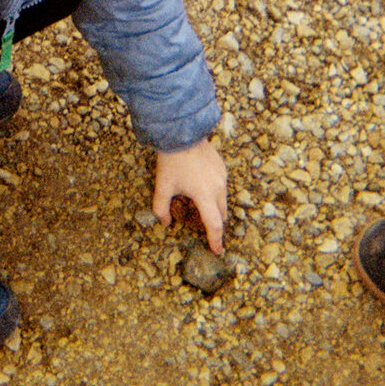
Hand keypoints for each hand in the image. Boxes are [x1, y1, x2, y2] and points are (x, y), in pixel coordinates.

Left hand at [153, 136, 226, 254]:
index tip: (217, 251)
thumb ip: (161, 208)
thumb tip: (166, 223)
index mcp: (205, 196)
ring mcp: (222, 176)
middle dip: (215, 223)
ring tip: (199, 205)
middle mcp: (218, 188)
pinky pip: (222, 186)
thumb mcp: (163, 187)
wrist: (182, 134)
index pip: (214, 224)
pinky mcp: (222, 167)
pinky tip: (200, 186)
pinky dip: (215, 193)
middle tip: (204, 228)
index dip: (215, 239)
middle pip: (221, 214)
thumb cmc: (171, 162)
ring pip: (223, 200)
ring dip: (214, 208)